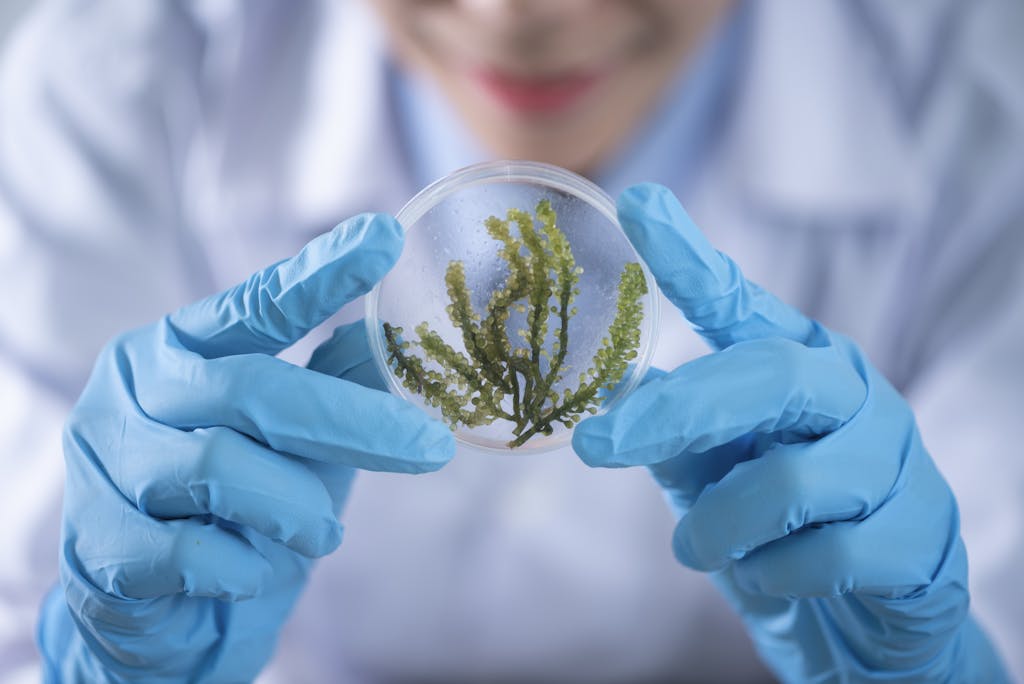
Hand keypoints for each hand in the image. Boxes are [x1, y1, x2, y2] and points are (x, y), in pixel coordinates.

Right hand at [38, 214, 453, 682]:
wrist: (162, 615)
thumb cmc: (235, 509)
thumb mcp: (293, 440)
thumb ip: (333, 384)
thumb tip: (392, 333)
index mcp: (180, 347)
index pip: (256, 304)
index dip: (321, 273)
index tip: (386, 237)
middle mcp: (134, 389)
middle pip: (252, 388)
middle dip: (353, 422)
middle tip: (432, 448)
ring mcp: (106, 462)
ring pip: (220, 467)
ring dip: (296, 507)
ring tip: (324, 532)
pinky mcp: (100, 542)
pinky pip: (193, 549)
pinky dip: (246, 563)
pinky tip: (255, 569)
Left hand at [573, 184, 1007, 681]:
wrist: (865, 620)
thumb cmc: (778, 529)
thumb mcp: (714, 473)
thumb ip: (674, 433)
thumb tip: (612, 389)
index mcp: (798, 366)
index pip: (740, 303)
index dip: (688, 257)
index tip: (636, 204)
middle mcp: (852, 396)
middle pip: (767, 376)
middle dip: (675, 413)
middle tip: (596, 447)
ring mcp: (895, 464)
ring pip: (791, 483)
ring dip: (720, 525)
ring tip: (696, 548)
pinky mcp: (919, 540)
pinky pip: (827, 557)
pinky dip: (771, 576)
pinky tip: (765, 578)